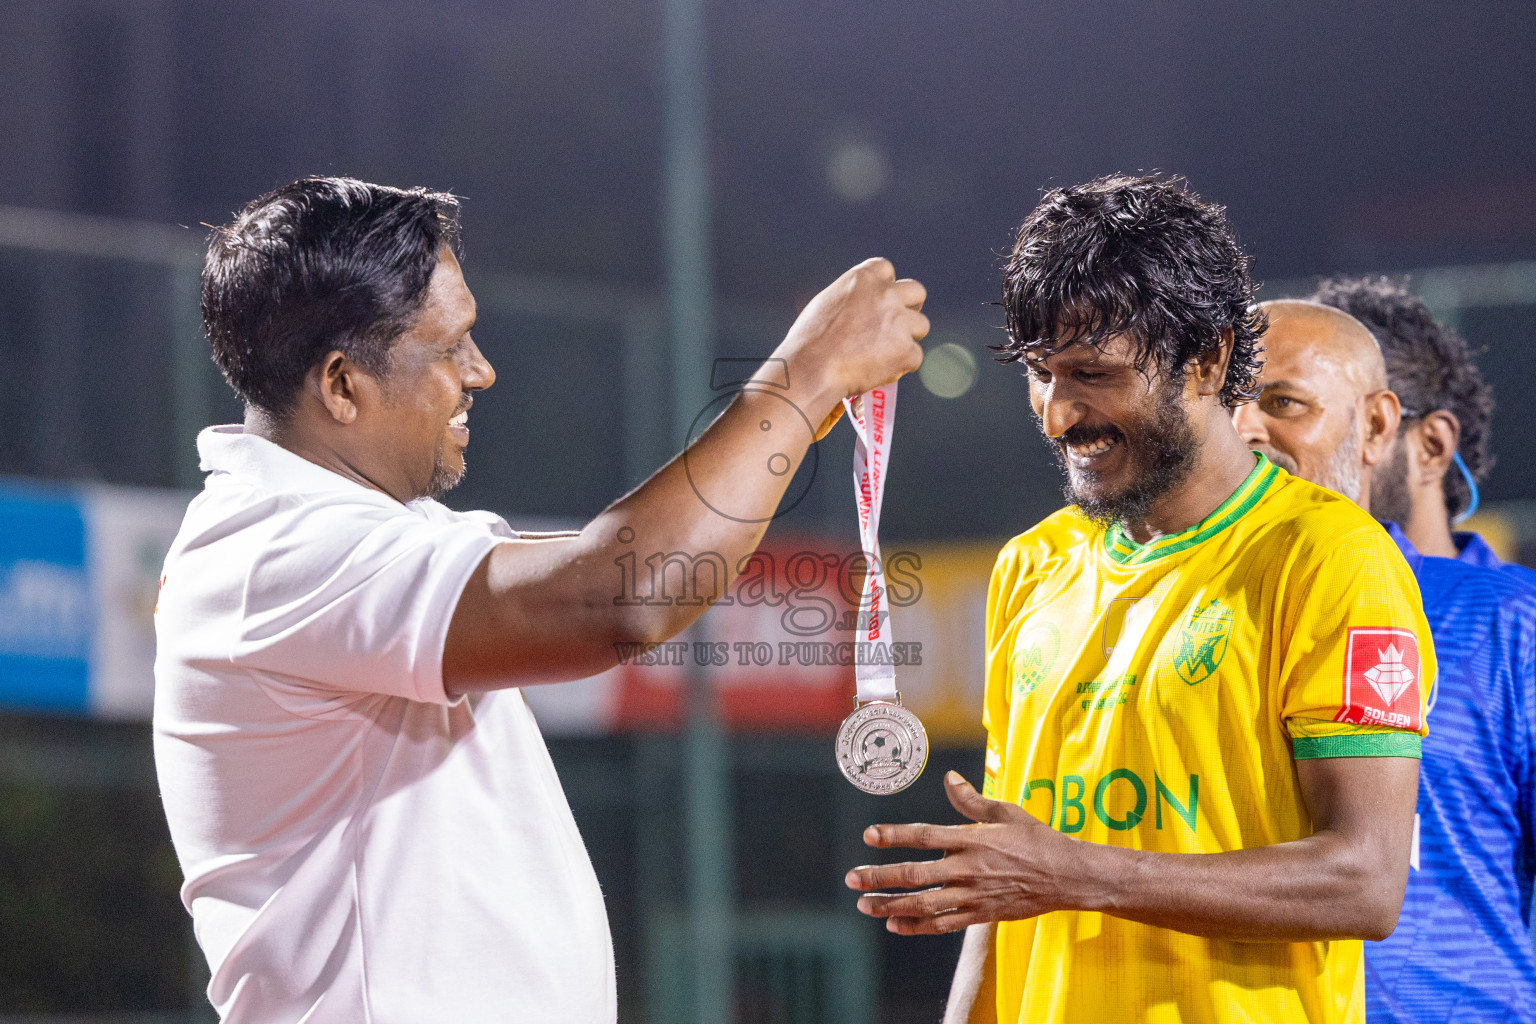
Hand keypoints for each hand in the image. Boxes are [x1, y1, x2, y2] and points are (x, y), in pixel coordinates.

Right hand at [776, 258, 927, 426]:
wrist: (812, 369)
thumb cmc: (810, 342)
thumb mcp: (826, 303)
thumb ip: (852, 299)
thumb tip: (862, 309)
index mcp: (864, 278)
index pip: (887, 270)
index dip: (886, 287)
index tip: (882, 300)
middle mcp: (886, 295)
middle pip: (916, 292)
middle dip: (911, 307)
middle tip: (900, 325)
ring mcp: (899, 321)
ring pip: (921, 326)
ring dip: (908, 339)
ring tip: (886, 355)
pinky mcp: (906, 349)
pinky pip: (914, 357)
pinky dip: (901, 366)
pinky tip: (880, 372)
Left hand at [844, 771, 1078, 934]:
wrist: (1068, 877)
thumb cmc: (1037, 839)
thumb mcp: (1006, 812)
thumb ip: (972, 800)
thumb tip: (948, 778)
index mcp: (972, 839)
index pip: (925, 836)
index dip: (895, 835)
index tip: (869, 835)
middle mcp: (968, 868)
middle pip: (916, 874)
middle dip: (880, 876)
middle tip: (852, 878)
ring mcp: (974, 895)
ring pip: (924, 904)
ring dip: (891, 905)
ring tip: (864, 905)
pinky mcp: (981, 915)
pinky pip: (943, 924)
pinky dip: (917, 926)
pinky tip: (894, 925)